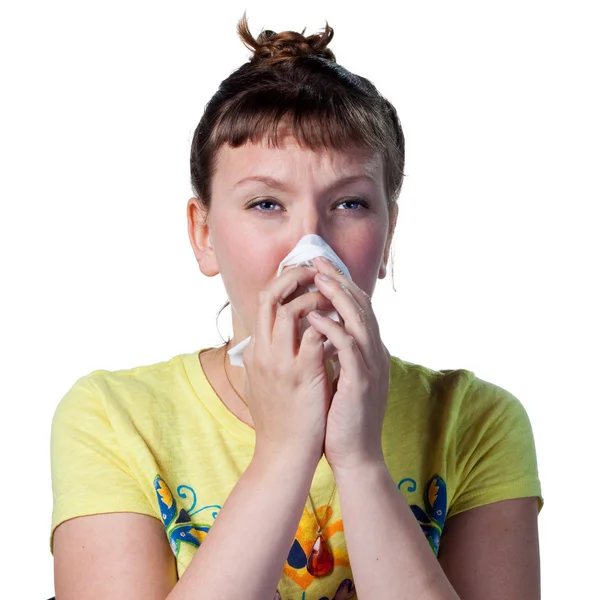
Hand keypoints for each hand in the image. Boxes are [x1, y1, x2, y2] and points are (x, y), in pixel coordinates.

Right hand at [241, 265, 334, 464]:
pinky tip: (341, 326)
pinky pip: (314, 336)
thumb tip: (282, 336)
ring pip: (292, 310)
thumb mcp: (265, 382)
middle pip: (270, 296)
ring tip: (333, 300)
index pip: (263, 300)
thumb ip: (269, 356)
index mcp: (256, 351)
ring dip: (316, 299)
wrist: (284, 453)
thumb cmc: (280, 418)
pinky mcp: (302, 376)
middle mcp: (263, 352)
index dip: (283, 281)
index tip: (304, 274)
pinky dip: (329, 325)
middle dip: (294, 277)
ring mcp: (280, 363)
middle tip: (317, 272)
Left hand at [306, 256, 390, 472]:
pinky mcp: (362, 382)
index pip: (359, 309)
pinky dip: (332, 330)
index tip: (321, 268)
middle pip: (362, 306)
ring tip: (318, 279)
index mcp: (371, 351)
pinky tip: (315, 318)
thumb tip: (322, 331)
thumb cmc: (343, 416)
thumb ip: (338, 353)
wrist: (356, 455)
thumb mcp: (344, 376)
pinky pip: (348, 348)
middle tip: (319, 261)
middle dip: (339, 281)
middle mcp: (376, 353)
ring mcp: (372, 367)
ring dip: (338, 297)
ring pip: (358, 321)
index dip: (341, 286)